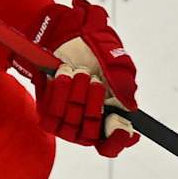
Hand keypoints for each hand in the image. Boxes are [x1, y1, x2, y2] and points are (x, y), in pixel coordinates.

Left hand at [32, 0, 138, 157]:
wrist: (71, 34)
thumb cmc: (97, 51)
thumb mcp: (118, 64)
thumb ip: (124, 85)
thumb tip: (131, 107)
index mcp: (110, 117)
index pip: (112, 144)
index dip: (117, 139)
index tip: (119, 125)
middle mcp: (87, 123)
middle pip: (91, 135)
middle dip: (94, 105)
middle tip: (95, 81)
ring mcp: (66, 119)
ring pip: (70, 125)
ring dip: (76, 95)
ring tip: (79, 72)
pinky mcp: (47, 111)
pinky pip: (50, 115)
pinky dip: (58, 93)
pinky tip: (64, 74)